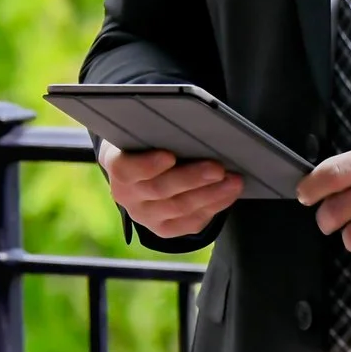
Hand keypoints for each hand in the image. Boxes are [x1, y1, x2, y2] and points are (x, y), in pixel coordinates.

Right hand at [98, 140, 243, 238]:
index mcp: (117, 165)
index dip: (147, 165)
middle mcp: (126, 195)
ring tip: (233, 180)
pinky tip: (228, 193)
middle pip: (160, 190)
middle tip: (218, 168)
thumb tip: (192, 122)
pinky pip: (191, 222)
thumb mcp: (143, 132)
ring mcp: (145, 215)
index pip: (126, 169)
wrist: (139, 170)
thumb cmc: (147, 142)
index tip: (169, 155)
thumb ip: (157, 130)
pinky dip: (214, 206)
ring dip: (210, 194)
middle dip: (192, 179)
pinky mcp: (164, 228)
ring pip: (179, 208)